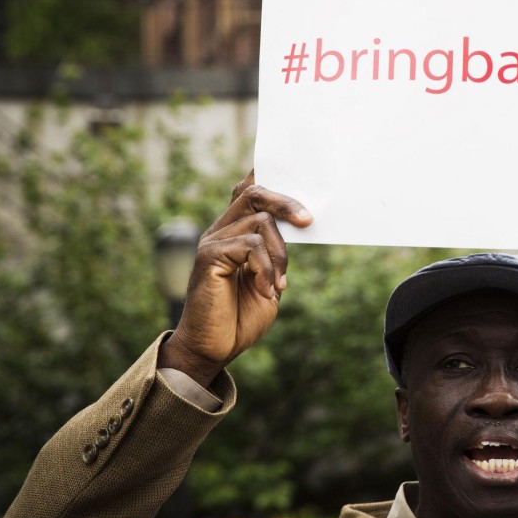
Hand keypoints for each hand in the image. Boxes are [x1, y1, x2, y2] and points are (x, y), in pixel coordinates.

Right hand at [158, 171, 312, 386]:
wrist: (214, 348)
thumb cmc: (242, 316)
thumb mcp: (270, 279)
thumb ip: (277, 252)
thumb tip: (302, 222)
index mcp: (234, 233)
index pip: (248, 191)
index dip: (267, 174)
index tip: (295, 169)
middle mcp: (220, 231)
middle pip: (254, 193)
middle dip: (287, 203)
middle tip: (309, 221)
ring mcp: (211, 242)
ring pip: (260, 223)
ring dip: (280, 256)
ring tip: (279, 285)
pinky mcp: (208, 256)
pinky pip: (250, 246)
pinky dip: (266, 269)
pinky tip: (267, 291)